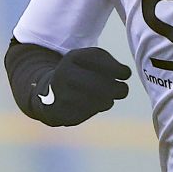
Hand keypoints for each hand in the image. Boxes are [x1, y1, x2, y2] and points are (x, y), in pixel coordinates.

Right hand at [14, 46, 130, 125]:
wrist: (46, 92)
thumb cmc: (78, 73)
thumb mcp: (88, 59)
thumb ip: (109, 62)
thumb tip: (126, 74)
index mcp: (73, 58)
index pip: (102, 63)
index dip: (119, 70)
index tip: (125, 74)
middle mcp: (64, 74)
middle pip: (102, 85)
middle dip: (119, 89)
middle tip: (122, 91)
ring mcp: (60, 95)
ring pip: (99, 102)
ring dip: (108, 101)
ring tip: (106, 99)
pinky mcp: (60, 112)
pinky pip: (87, 113)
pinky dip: (93, 110)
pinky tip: (91, 105)